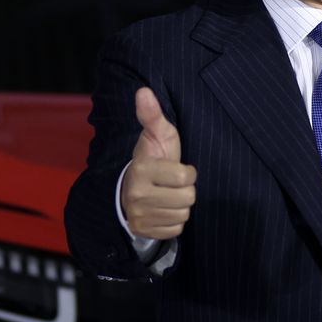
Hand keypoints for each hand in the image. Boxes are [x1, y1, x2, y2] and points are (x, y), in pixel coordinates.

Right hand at [120, 88, 196, 239]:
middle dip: (186, 190)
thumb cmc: (154, 157)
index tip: (178, 168)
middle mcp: (137, 194)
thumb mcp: (156, 134)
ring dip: (180, 205)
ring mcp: (138, 215)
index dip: (188, 172)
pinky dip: (174, 220)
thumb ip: (152, 114)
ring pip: (182, 215)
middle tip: (172, 183)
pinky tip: (164, 209)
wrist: (133, 187)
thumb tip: (144, 91)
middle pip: (187, 198)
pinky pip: (175, 229)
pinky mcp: (143, 230)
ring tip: (168, 194)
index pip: (185, 177)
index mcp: (142, 169)